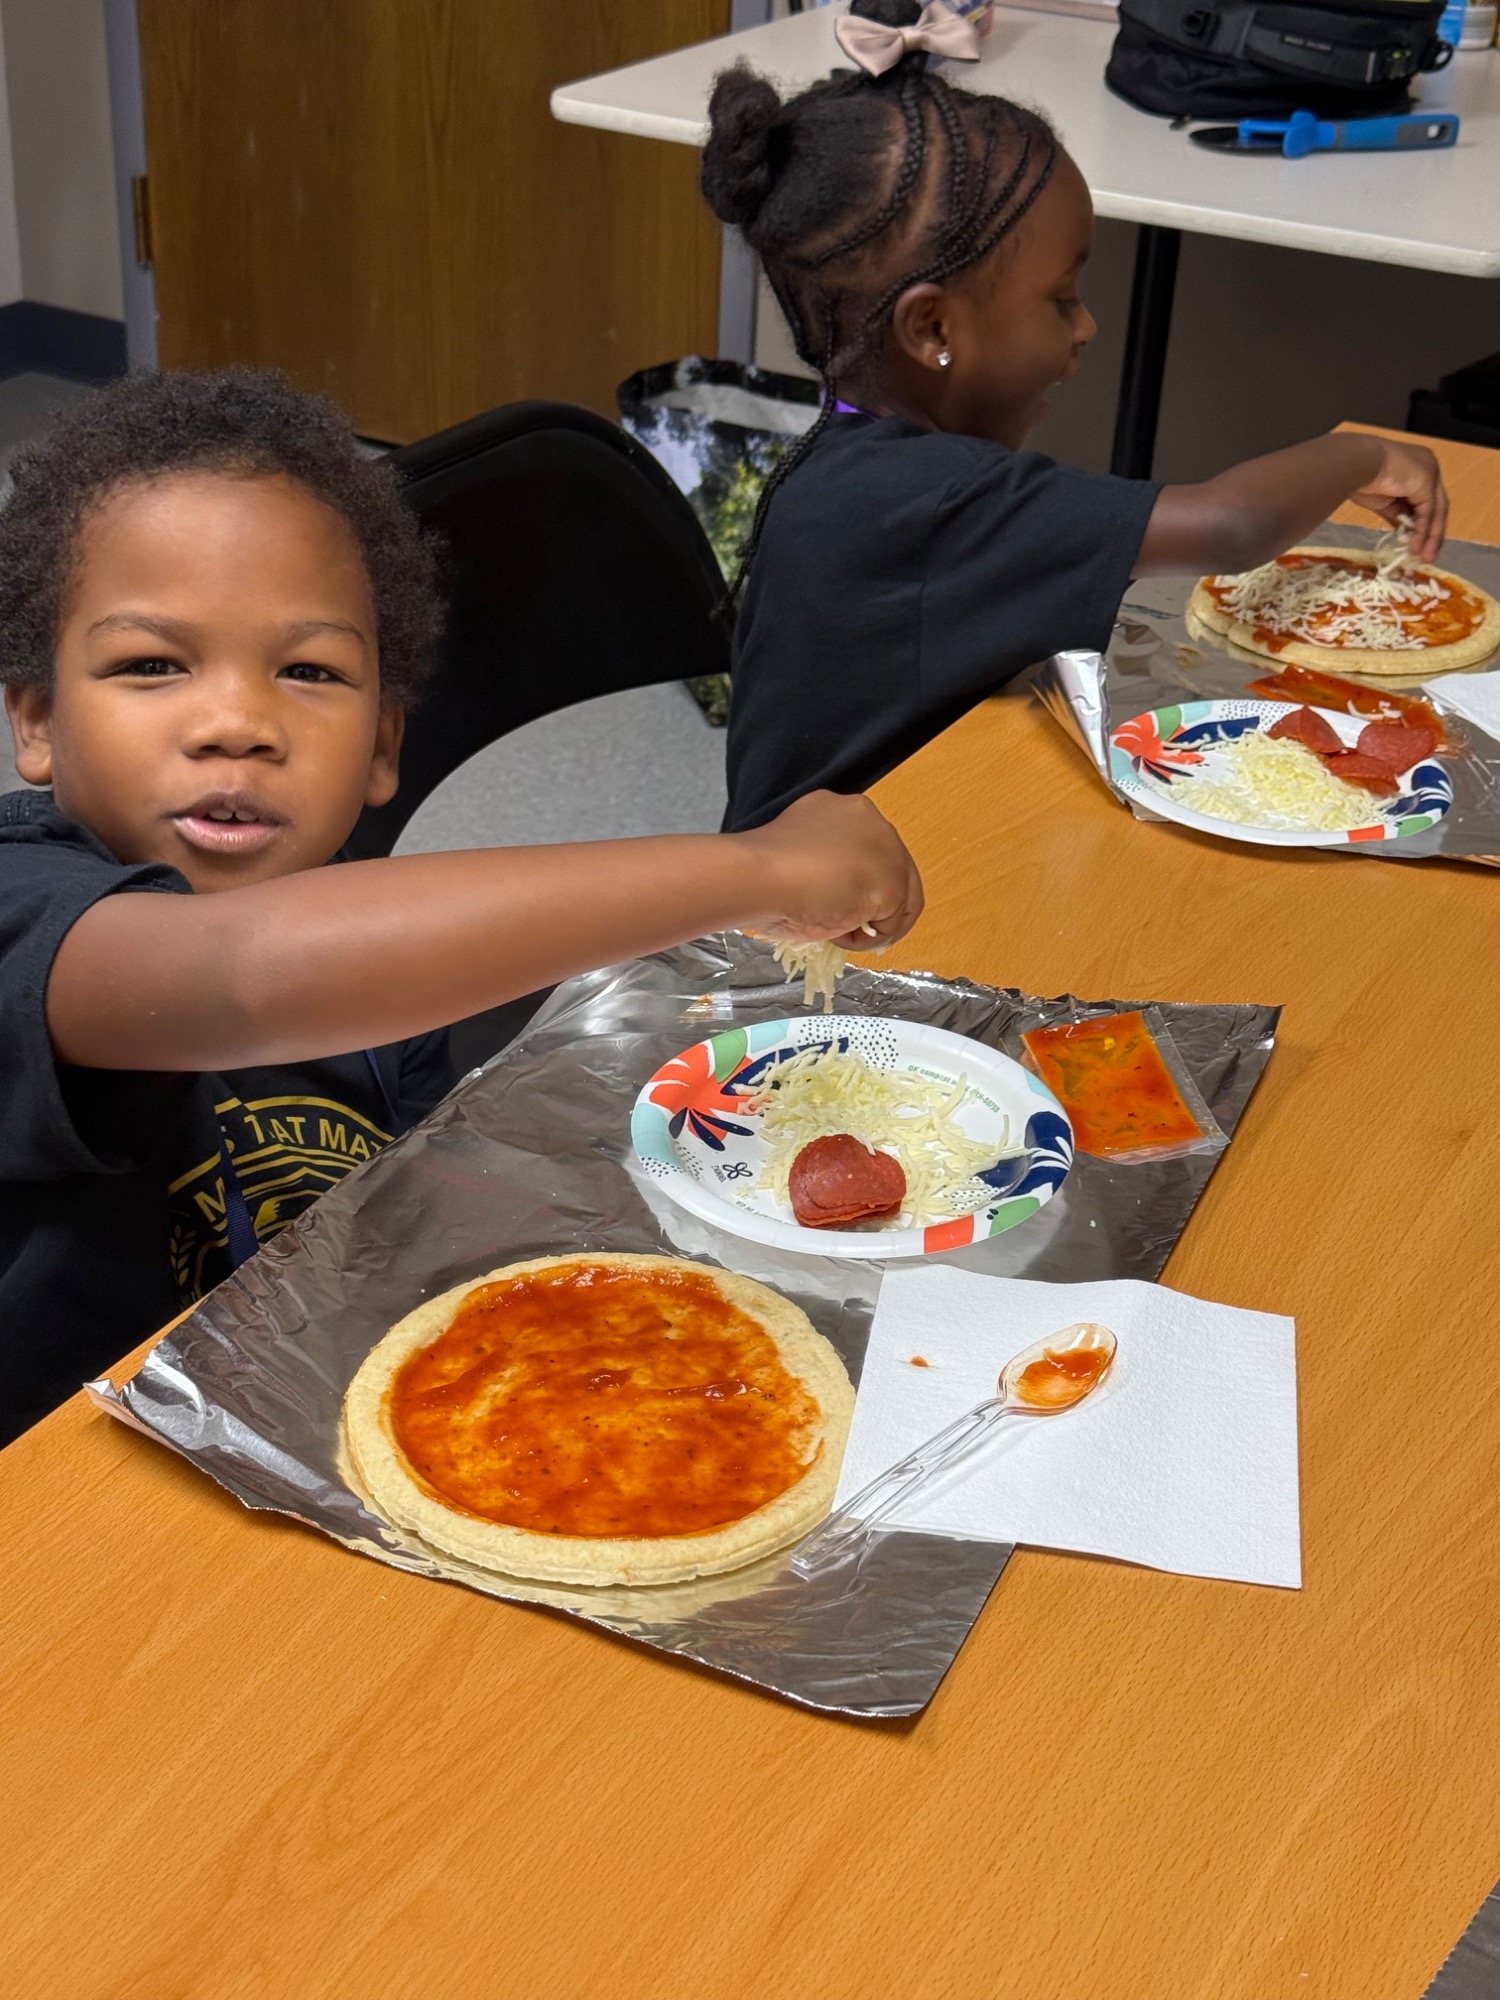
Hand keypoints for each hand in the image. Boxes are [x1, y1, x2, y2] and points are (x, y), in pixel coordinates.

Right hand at [738, 790, 923, 950]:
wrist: (757, 876)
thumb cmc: (763, 871)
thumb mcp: (800, 857)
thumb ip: (825, 865)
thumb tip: (837, 895)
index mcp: (845, 810)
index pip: (868, 851)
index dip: (855, 884)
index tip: (834, 903)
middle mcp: (872, 821)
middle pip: (892, 872)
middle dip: (871, 904)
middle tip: (843, 926)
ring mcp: (887, 851)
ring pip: (900, 898)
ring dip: (872, 924)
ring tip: (839, 933)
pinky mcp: (891, 883)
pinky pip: (892, 923)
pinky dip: (868, 939)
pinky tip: (839, 934)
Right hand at [1349, 436, 1447, 560]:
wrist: (1355, 463)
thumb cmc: (1360, 476)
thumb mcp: (1383, 499)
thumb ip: (1397, 512)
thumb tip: (1404, 531)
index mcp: (1418, 466)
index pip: (1427, 499)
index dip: (1424, 522)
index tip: (1418, 542)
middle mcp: (1429, 466)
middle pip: (1436, 505)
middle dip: (1432, 533)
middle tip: (1427, 555)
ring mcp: (1430, 473)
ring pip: (1436, 511)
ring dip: (1431, 537)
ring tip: (1424, 558)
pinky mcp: (1427, 483)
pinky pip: (1428, 513)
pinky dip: (1423, 532)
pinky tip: (1415, 548)